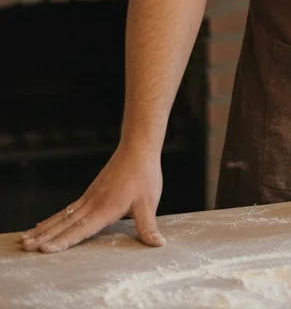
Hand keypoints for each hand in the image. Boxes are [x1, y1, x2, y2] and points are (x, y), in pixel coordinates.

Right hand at [19, 142, 164, 252]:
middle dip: (44, 238)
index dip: (64, 241)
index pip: (81, 229)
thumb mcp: (149, 202)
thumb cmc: (144, 175)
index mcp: (106, 208)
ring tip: (25, 240)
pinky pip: (67, 210)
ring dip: (43, 230)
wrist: (137, 147)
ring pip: (62, 217)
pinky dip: (52, 219)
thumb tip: (157, 244)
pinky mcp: (90, 193)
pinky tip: (41, 225)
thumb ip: (148, 226)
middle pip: (64, 224)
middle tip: (25, 248)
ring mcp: (89, 197)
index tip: (45, 250)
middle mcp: (93, 203)